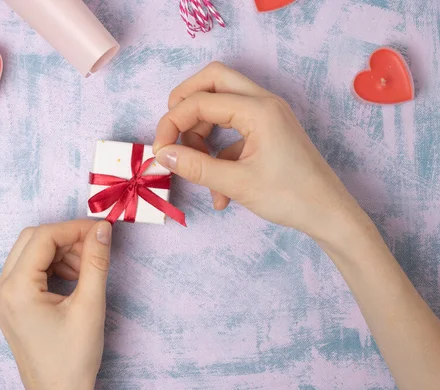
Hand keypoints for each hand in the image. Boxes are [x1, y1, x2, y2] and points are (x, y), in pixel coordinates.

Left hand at [0, 220, 111, 389]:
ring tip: (87, 267)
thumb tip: (102, 230)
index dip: (74, 228)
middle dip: (66, 238)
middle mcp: (2, 290)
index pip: (43, 237)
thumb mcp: (90, 306)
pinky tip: (75, 277)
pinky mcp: (12, 304)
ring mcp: (3, 297)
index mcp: (16, 290)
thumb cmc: (72, 359)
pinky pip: (30, 270)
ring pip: (30, 252)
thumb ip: (96, 262)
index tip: (101, 231)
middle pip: (32, 240)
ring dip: (60, 251)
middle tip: (95, 246)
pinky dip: (53, 266)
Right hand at [153, 62, 361, 239]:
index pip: (201, 100)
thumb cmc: (290, 197)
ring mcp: (267, 115)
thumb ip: (196, 167)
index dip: (171, 122)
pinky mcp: (268, 131)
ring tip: (195, 167)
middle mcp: (263, 103)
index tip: (158, 151)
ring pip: (221, 103)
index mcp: (258, 109)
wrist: (330, 214)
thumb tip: (162, 155)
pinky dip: (218, 152)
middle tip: (169, 131)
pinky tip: (219, 191)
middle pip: (213, 80)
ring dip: (200, 130)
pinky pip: (233, 129)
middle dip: (185, 102)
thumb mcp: (237, 184)